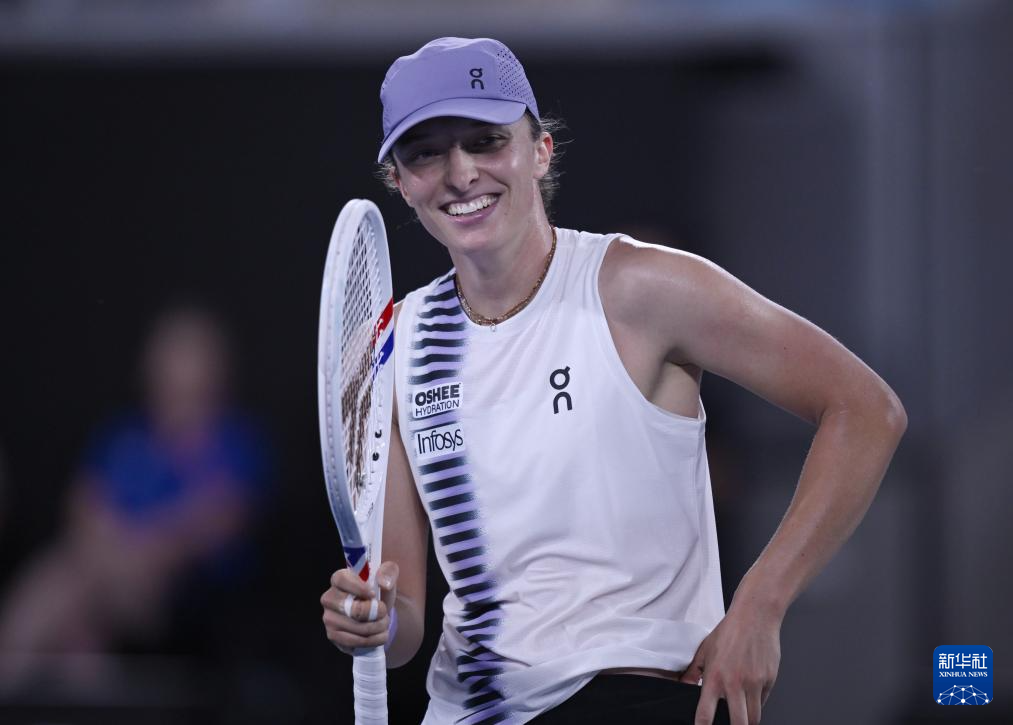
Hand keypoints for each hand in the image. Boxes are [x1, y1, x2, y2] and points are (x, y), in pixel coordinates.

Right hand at [321, 561, 398, 653]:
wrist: (377, 614)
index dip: (359, 588)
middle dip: (375, 613)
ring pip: (356, 628)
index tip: (373, 595)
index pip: (341, 580)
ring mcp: (329, 618)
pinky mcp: (333, 636)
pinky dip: (372, 640)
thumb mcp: (388, 577)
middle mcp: (329, 598)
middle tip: (384, 612)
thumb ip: (389, 572)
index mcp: (339, 579)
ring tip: (384, 623)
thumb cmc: (379, 592)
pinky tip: (378, 635)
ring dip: (377, 628)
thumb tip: (383, 583)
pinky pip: (354, 642)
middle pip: (352, 609)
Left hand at [679, 606, 780, 724]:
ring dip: (747, 720)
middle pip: (738, 723)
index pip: (706, 713)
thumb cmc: (729, 631)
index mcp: (715, 677)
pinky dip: (757, 704)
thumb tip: (683, 685)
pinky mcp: (769, 680)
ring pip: (754, 717)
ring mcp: (754, 683)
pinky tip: (751, 696)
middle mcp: (735, 683)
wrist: (755, 616)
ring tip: (741, 716)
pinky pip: (763, 702)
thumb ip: (693, 671)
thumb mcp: (705, 649)